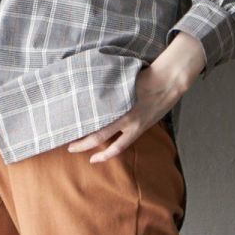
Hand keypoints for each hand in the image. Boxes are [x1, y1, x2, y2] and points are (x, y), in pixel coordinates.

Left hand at [67, 35, 205, 162]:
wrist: (167, 82)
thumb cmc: (143, 76)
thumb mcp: (121, 81)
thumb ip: (107, 92)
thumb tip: (89, 96)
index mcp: (116, 103)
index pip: (93, 119)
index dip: (79, 125)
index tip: (67, 126)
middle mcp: (124, 117)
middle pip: (98, 135)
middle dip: (82, 143)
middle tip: (69, 147)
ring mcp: (134, 125)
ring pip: (114, 146)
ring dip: (100, 154)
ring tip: (89, 157)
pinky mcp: (141, 129)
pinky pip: (124, 144)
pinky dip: (114, 151)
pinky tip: (105, 155)